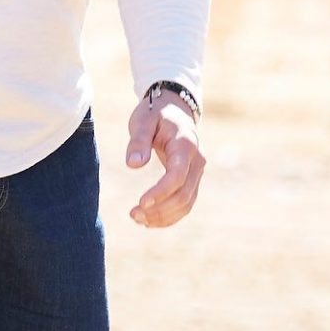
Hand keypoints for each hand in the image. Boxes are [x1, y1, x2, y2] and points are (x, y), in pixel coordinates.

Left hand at [124, 86, 204, 228]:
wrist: (174, 109)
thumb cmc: (155, 114)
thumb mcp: (143, 120)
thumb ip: (138, 140)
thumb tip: (133, 165)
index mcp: (185, 145)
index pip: (177, 175)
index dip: (161, 192)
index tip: (140, 202)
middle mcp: (197, 161)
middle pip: (184, 195)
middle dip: (159, 209)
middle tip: (133, 214)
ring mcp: (197, 172)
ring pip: (186, 203)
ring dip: (163, 216)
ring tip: (137, 220)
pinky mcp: (192, 180)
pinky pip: (185, 204)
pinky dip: (169, 216)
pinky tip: (149, 221)